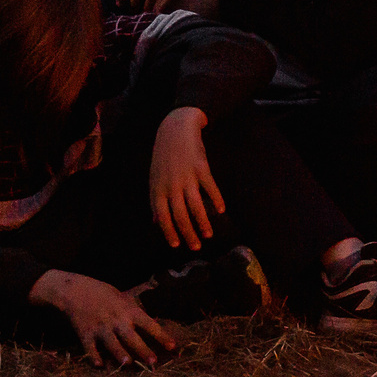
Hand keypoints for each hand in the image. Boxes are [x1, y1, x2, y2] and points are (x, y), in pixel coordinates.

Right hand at [31, 268, 176, 368]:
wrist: (75, 290)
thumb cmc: (104, 294)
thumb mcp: (124, 298)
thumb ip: (136, 312)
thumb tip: (154, 324)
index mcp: (129, 311)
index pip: (150, 324)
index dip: (162, 336)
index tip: (173, 346)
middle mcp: (117, 320)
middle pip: (132, 337)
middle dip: (143, 350)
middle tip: (153, 362)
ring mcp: (100, 327)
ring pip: (112, 343)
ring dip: (120, 353)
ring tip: (128, 363)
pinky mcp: (85, 333)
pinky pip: (90, 347)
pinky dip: (94, 356)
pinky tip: (99, 365)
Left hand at [148, 107, 224, 250]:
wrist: (175, 130)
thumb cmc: (164, 156)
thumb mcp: (155, 178)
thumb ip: (156, 200)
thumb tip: (155, 222)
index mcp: (158, 189)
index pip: (162, 216)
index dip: (169, 232)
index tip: (177, 245)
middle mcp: (171, 185)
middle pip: (180, 215)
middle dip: (188, 233)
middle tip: (196, 246)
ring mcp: (186, 177)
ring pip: (195, 206)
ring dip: (202, 222)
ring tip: (209, 234)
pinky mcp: (201, 168)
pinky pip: (209, 188)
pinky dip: (216, 199)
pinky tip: (221, 209)